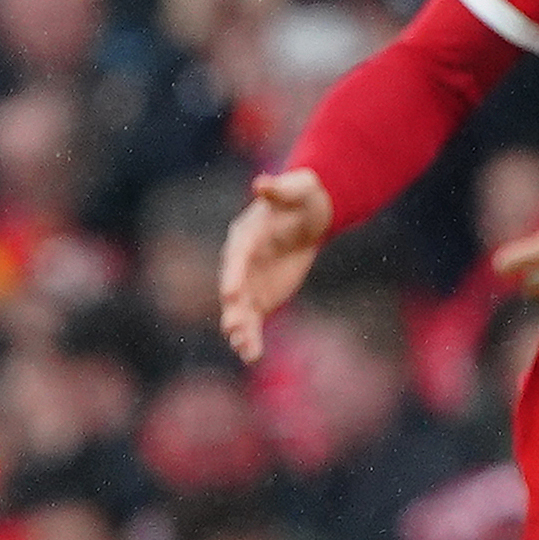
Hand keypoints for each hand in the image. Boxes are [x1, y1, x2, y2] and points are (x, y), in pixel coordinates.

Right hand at [218, 169, 333, 362]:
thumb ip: (278, 189)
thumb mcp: (297, 188)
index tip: (230, 292)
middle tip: (234, 327)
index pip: (236, 257)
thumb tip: (261, 184)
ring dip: (242, 330)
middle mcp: (241, 262)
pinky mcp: (260, 298)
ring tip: (245, 350)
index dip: (233, 274)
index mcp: (246, 236)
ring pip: (241, 309)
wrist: (308, 214)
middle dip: (234, 308)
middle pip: (234, 288)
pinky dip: (251, 337)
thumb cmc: (301, 196)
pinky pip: (253, 320)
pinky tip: (251, 355)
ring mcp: (249, 282)